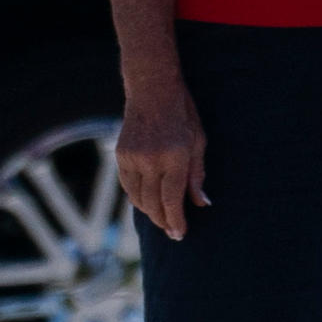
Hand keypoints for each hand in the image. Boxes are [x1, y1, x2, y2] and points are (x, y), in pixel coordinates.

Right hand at [114, 79, 205, 240]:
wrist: (151, 88)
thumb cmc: (182, 113)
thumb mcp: (198, 142)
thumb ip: (197, 175)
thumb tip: (201, 203)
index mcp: (175, 156)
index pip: (172, 200)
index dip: (176, 221)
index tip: (180, 234)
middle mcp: (151, 160)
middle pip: (153, 203)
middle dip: (163, 221)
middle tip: (172, 232)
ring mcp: (133, 157)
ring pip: (138, 198)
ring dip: (149, 212)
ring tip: (161, 219)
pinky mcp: (121, 154)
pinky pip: (128, 185)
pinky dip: (137, 197)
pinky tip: (147, 201)